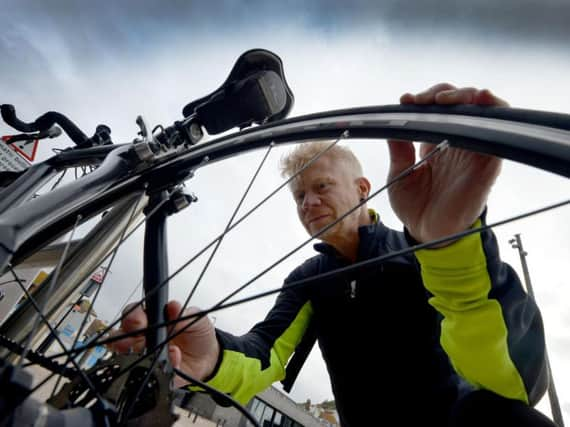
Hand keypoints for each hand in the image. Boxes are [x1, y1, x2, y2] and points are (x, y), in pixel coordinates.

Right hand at [108, 301, 219, 387]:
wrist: (207, 357)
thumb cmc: (197, 334)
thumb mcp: (195, 319)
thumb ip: (184, 313)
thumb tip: (173, 306)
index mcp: (151, 320)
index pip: (132, 315)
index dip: (132, 316)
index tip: (139, 319)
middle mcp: (143, 338)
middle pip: (120, 336)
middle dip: (123, 337)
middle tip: (138, 337)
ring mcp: (144, 357)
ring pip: (124, 357)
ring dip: (132, 354)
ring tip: (151, 351)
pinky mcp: (150, 373)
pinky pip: (145, 374)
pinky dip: (157, 368)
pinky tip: (173, 360)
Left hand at [387, 83, 507, 244]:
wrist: (428, 233)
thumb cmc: (416, 207)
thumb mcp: (399, 174)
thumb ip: (398, 150)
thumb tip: (392, 124)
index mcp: (437, 143)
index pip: (439, 109)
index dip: (425, 100)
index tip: (405, 101)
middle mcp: (458, 143)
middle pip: (460, 103)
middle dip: (441, 93)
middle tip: (420, 100)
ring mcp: (474, 150)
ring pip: (482, 109)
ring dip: (465, 96)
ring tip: (442, 99)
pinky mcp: (488, 161)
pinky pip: (498, 131)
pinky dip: (492, 110)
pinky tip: (476, 103)